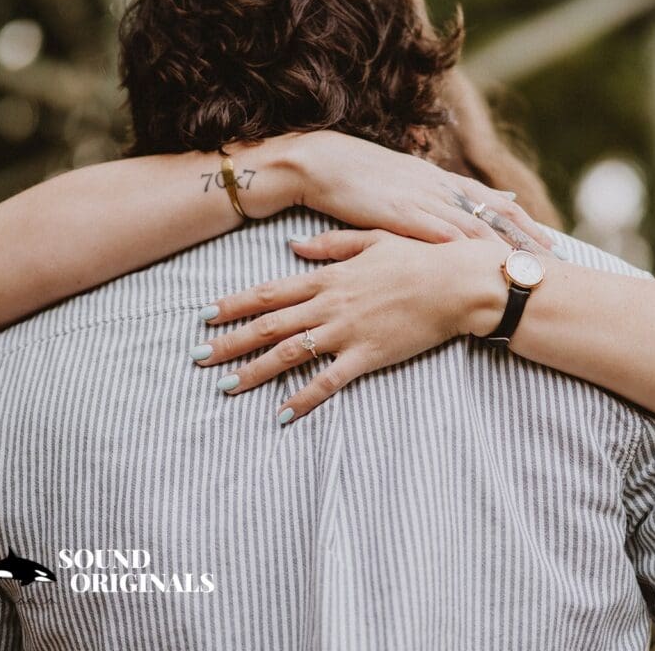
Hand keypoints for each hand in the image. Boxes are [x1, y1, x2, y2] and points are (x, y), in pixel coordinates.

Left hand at [192, 230, 509, 422]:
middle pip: (269, 324)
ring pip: (290, 353)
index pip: (270, 291)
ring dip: (255, 371)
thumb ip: (331, 245)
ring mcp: (347, 332)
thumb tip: (292, 246)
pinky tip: (282, 414)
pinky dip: (304, 399)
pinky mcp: (368, 356)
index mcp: (329, 277)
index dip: (234, 304)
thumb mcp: (372, 239)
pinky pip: (329, 381)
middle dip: (230, 341)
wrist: (456, 283)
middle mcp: (330, 305)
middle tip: (197, 356)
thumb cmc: (419, 257)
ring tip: (225, 386)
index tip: (206, 315)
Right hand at [269, 130, 554, 252]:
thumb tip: (450, 209)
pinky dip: (457, 243)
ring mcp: (418, 198)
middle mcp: (436, 187)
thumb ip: (427, 195)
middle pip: (491, 211)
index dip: (521, 220)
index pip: (490, 200)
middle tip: (553, 253)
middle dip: (524, 234)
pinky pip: (433, 230)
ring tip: (524, 262)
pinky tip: (476, 257)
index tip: (547, 236)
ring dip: (500, 243)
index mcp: (438, 180)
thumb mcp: (400, 182)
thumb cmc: (355, 175)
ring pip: (470, 223)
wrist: (319, 162)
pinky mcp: (396, 212)